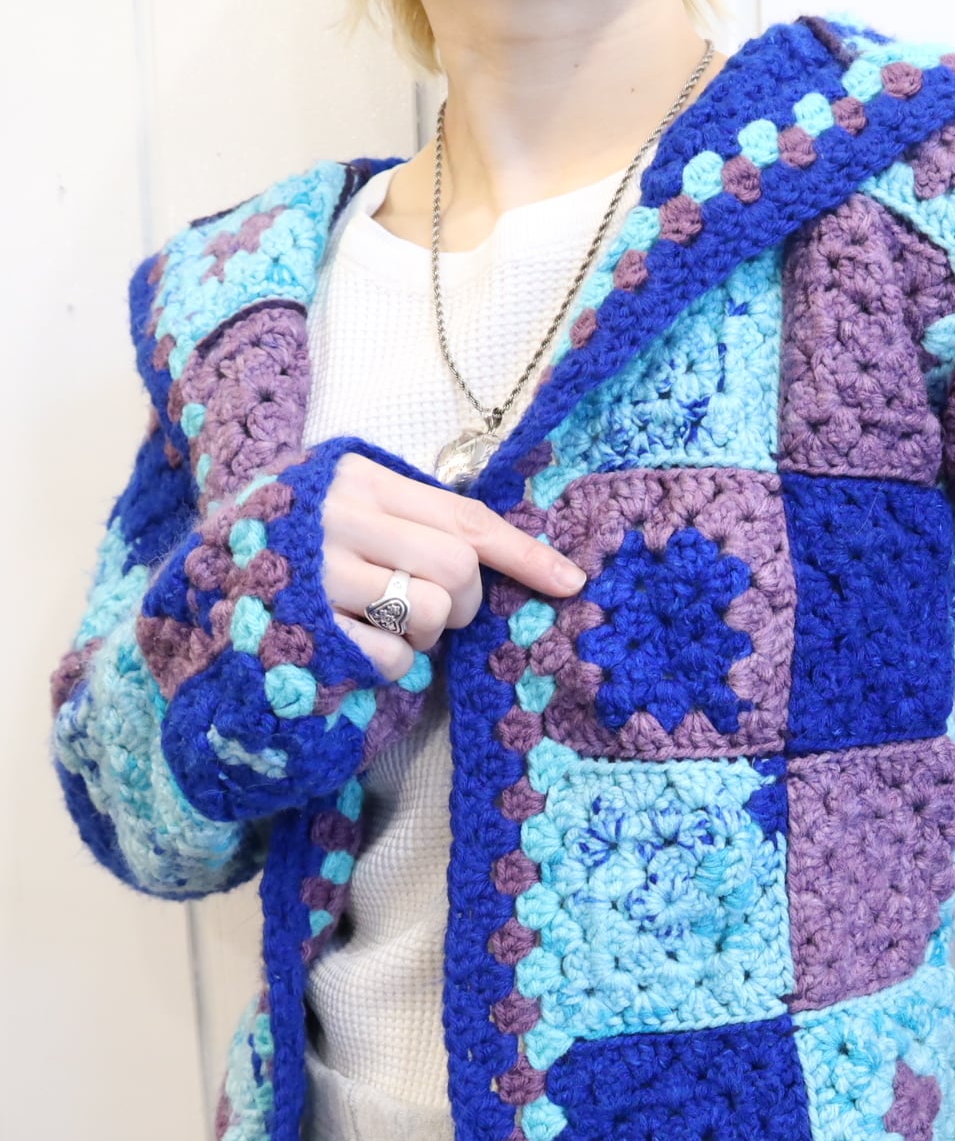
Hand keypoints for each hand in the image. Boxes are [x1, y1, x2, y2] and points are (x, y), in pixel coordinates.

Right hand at [320, 451, 585, 679]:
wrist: (197, 579)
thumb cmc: (299, 541)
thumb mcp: (355, 507)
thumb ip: (420, 519)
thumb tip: (521, 560)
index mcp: (359, 479)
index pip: (465, 518)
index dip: (524, 554)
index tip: (570, 582)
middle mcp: (339, 519)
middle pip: (457, 569)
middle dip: (464, 601)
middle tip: (436, 607)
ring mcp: (319, 574)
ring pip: (430, 613)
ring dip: (424, 632)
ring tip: (385, 619)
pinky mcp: (308, 628)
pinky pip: (392, 656)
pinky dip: (392, 661)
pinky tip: (358, 642)